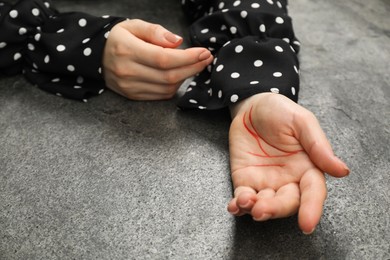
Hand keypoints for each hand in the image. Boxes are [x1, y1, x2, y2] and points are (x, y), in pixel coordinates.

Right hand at [103, 19, 212, 99]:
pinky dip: (174, 86)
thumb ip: (156, 31)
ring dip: (185, 77)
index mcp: (127, 50)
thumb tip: (178, 41)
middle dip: (192, 68)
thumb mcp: (134, 25)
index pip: (164, 59)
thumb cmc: (118, 38)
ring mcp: (129, 87)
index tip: (204, 52)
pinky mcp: (133, 96)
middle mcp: (127, 71)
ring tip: (192, 65)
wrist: (96, 56)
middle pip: (169, 76)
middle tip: (205, 59)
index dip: (187, 58)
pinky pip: (161, 95)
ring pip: (167, 88)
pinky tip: (178, 75)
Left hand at [227, 93, 348, 233]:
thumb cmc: (281, 112)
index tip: (307, 224)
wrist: (251, 107)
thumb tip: (342, 171)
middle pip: (287, 203)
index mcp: (307, 168)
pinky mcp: (245, 180)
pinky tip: (234, 205)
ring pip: (264, 204)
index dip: (311, 209)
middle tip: (262, 209)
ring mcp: (265, 182)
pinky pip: (243, 198)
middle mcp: (288, 180)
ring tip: (245, 203)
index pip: (313, 193)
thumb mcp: (302, 122)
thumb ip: (318, 146)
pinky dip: (238, 205)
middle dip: (275, 209)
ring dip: (255, 209)